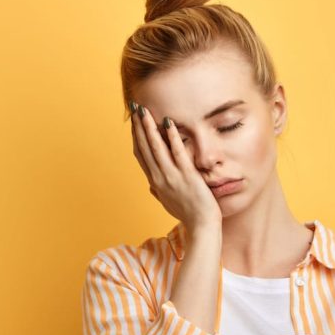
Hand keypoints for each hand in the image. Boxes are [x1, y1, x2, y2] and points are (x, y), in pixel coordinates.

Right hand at [130, 100, 220, 228]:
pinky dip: (172, 137)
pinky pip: (177, 153)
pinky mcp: (187, 176)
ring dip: (149, 128)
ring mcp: (172, 176)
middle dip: (139, 127)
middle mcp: (159, 178)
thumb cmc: (187, 214)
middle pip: (144, 147)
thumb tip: (150, 185)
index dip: (136, 137)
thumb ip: (158, 191)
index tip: (134, 122)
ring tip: (145, 111)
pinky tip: (169, 122)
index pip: (141, 155)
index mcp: (155, 182)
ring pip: (156, 147)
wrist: (201, 226)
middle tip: (135, 108)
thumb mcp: (168, 203)